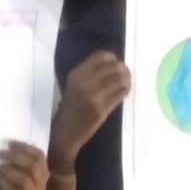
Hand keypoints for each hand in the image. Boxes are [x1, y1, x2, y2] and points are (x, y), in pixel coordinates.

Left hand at [0, 141, 50, 189]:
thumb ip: (16, 158)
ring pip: (25, 180)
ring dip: (9, 170)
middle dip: (16, 157)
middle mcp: (41, 183)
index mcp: (43, 172)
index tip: (9, 143)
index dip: (24, 147)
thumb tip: (5, 143)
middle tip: (1, 153)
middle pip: (33, 166)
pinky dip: (4, 182)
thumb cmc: (12, 186)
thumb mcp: (15, 170)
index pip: (39, 156)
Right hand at [49, 52, 130, 169]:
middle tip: (125, 75)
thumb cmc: (69, 109)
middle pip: (114, 66)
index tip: (115, 64)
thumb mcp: (73, 86)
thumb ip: (89, 74)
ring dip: (126, 80)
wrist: (64, 133)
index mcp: (76, 74)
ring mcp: (94, 96)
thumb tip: (112, 65)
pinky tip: (123, 92)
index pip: (102, 56)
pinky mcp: (101, 109)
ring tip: (125, 83)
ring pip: (120, 79)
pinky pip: (120, 94)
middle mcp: (85, 82)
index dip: (113, 59)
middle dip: (123, 69)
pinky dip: (125, 91)